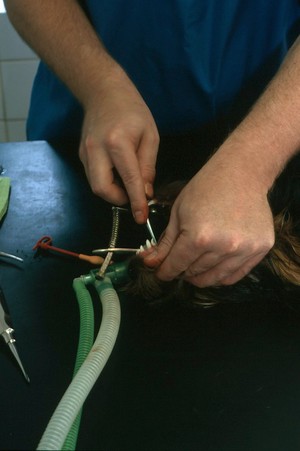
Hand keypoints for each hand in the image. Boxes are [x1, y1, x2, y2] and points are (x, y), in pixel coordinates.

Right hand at [79, 67, 158, 222]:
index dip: (136, 202)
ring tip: (126, 183)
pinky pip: (93, 176)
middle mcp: (97, 150)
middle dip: (118, 200)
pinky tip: (117, 173)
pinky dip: (106, 182)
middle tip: (132, 195)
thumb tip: (145, 193)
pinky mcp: (81, 154)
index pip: (129, 180)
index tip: (141, 218)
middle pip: (102, 190)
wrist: (103, 92)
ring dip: (112, 192)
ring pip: (95, 186)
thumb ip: (148, 167)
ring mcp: (85, 153)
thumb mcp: (150, 136)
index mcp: (118, 143)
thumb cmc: (133, 111)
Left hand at [143, 154, 274, 286]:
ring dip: (200, 276)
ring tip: (194, 269)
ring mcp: (244, 249)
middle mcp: (223, 247)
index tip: (161, 273)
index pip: (176, 266)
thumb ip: (166, 242)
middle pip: (195, 273)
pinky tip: (213, 269)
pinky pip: (236, 275)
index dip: (165, 271)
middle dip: (182, 271)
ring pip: (215, 278)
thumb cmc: (206, 188)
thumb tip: (151, 262)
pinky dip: (221, 277)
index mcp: (199, 237)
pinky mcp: (260, 249)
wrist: (241, 173)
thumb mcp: (178, 212)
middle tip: (179, 266)